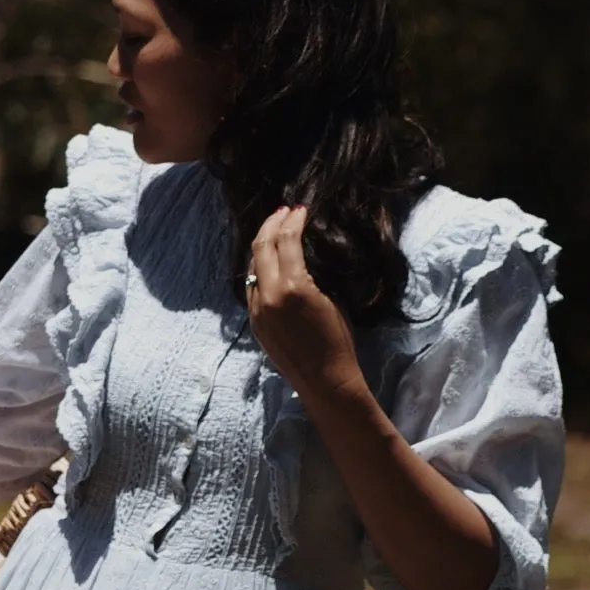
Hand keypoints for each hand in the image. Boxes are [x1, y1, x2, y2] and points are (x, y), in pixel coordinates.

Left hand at [246, 206, 362, 395]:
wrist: (324, 380)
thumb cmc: (338, 340)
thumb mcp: (330, 298)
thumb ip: (309, 274)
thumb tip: (300, 254)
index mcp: (292, 287)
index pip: (286, 240)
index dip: (293, 220)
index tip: (300, 210)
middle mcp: (269, 295)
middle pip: (261, 246)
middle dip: (272, 224)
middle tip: (283, 212)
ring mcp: (257, 310)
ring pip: (252, 266)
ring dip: (263, 244)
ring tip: (274, 232)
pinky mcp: (254, 322)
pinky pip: (251, 287)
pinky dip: (260, 268)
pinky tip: (269, 262)